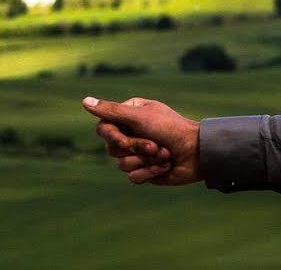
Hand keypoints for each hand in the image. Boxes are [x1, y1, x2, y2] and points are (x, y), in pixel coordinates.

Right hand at [83, 95, 201, 186]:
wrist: (196, 153)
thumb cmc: (170, 129)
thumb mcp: (139, 117)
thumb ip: (111, 111)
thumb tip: (84, 101)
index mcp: (129, 116)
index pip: (104, 128)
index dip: (114, 136)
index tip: (126, 138)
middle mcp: (131, 133)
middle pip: (111, 148)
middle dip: (135, 148)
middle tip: (155, 145)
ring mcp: (138, 153)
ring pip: (121, 164)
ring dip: (145, 161)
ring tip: (164, 155)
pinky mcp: (145, 171)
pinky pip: (133, 177)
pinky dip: (150, 172)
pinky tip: (165, 167)